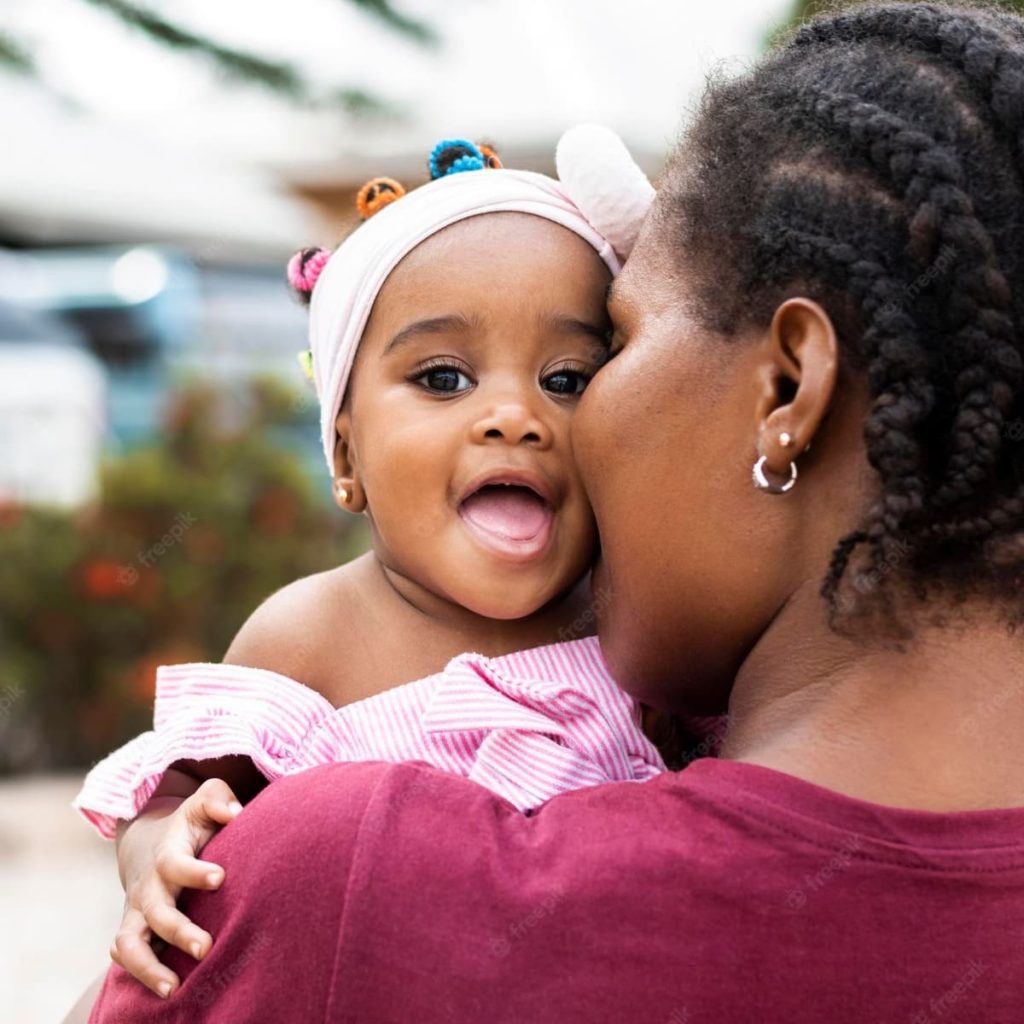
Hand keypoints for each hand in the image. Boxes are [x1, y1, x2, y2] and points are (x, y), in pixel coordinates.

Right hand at [110, 777, 241, 997]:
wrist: (147, 843)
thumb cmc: (190, 824)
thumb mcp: (202, 803)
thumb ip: (217, 799)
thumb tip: (234, 812)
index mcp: (167, 854)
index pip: (175, 863)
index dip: (195, 871)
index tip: (220, 878)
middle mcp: (149, 887)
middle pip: (157, 912)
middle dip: (179, 931)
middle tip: (206, 948)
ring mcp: (137, 913)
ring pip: (129, 944)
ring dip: (148, 967)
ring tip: (174, 988)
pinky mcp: (134, 932)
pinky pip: (126, 957)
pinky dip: (139, 974)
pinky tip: (167, 990)